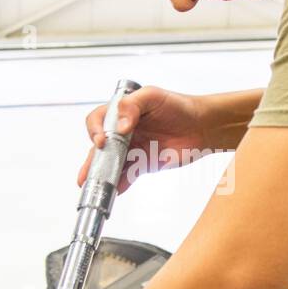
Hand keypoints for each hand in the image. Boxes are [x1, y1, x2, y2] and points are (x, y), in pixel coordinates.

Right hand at [78, 86, 209, 192]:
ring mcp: (131, 149)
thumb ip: (132, 105)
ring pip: (109, 164)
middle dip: (91, 161)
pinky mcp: (141, 164)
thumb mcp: (153, 96)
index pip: (98, 120)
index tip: (101, 140)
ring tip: (93, 187)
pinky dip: (118, 185)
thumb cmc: (178, 106)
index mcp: (121, 112)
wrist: (201, 127)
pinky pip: (126, 176)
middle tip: (86, 174)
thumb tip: (120, 127)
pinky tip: (114, 192)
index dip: (95, 130)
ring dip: (101, 175)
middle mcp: (121, 131)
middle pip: (99, 147)